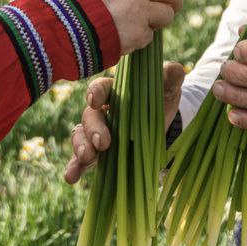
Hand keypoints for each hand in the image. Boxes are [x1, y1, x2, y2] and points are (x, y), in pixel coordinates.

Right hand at [63, 61, 185, 183]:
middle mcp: (101, 111)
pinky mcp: (97, 152)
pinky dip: (75, 166)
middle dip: (93, 129)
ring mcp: (96, 132)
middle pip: (90, 116)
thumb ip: (170, 76)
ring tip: (85, 157)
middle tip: (103, 142)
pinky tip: (71, 176)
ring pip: (81, 136)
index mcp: (115, 91)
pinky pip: (81, 158)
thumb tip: (175, 68)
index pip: (101, 88)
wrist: (163, 125)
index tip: (95, 100)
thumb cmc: (160, 100)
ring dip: (80, 146)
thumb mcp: (168, 89)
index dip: (95, 93)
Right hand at [77, 0, 182, 53]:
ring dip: (157, 21)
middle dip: (174, 1)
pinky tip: (122, 35)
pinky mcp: (137, 32)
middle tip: (168, 8)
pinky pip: (150, 35)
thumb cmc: (78, 0)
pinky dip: (140, 38)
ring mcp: (137, 8)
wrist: (59, 26)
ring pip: (167, 14)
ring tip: (139, 23)